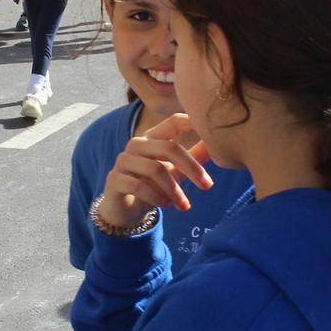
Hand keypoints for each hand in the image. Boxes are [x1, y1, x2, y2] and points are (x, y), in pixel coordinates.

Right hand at [98, 113, 213, 230]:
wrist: (125, 209)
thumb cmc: (152, 186)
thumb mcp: (176, 171)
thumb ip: (193, 157)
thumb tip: (216, 145)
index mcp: (152, 138)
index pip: (173, 121)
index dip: (192, 122)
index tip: (212, 132)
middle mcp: (136, 144)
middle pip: (169, 147)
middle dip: (191, 167)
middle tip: (208, 186)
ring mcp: (123, 161)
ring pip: (155, 169)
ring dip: (174, 190)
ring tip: (184, 205)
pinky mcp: (114, 179)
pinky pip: (138, 186)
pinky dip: (156, 197)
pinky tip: (164, 205)